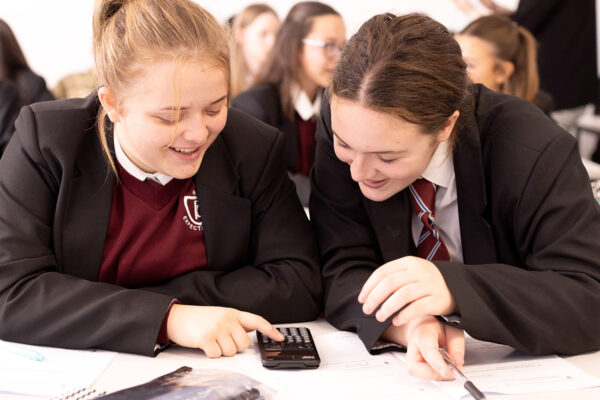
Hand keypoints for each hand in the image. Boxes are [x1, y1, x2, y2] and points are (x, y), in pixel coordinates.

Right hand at [166, 305, 283, 357]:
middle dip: (234, 346)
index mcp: (233, 313)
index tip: (280, 337)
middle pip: (244, 344)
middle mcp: (227, 319)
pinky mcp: (207, 337)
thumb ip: (235, 323)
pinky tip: (204, 344)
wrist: (176, 317)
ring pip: (231, 351)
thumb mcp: (220, 315)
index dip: (270, 330)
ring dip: (221, 350)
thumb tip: (250, 331)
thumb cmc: (198, 319)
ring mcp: (217, 328)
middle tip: (221, 340)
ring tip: (211, 340)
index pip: (256, 320)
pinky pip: (217, 354)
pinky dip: (211, 353)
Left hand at [358, 256, 456, 325]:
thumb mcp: (411, 272)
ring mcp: (429, 284)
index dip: (369, 287)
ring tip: (379, 317)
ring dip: (387, 307)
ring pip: (402, 295)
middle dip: (375, 298)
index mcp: (408, 263)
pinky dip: (404, 315)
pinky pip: (418, 307)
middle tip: (367, 310)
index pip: (383, 272)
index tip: (361, 299)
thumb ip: (393, 277)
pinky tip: (396, 321)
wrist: (457, 287)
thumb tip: (368, 292)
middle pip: (390, 283)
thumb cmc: (427, 282)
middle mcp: (419, 271)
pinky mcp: (438, 299)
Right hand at [383, 316, 464, 379]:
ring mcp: (409, 355)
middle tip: (450, 370)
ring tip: (445, 364)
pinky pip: (421, 375)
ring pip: (416, 373)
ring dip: (434, 374)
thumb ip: (456, 345)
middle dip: (434, 374)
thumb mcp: (452, 328)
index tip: (446, 372)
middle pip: (414, 367)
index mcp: (423, 332)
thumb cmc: (437, 324)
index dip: (437, 363)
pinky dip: (433, 373)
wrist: (423, 321)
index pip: (427, 350)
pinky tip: (439, 365)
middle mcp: (412, 344)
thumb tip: (458, 362)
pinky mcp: (411, 364)